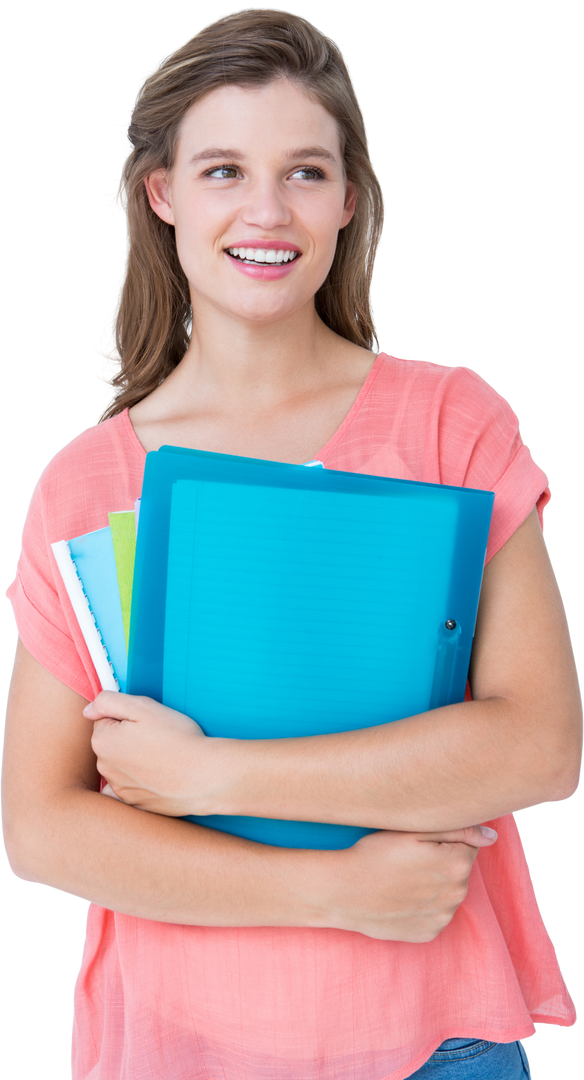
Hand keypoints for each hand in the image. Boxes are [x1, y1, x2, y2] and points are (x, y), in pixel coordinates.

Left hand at [85, 691, 212, 816]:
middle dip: (128, 738)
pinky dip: (139, 783)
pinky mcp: (134, 804)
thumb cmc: (177, 739)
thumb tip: (88, 710)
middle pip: (111, 744)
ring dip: (134, 760)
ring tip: (162, 757)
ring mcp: (119, 789)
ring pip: (121, 766)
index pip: (104, 720)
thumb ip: (109, 702)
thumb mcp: (143, 707)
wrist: (204, 776)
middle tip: (157, 737)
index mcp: (102, 741)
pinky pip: (129, 789)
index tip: (146, 722)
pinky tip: (156, 777)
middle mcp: (105, 768)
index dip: (127, 717)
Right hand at [320, 824, 497, 941]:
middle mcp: (456, 895)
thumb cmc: (374, 854)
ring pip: (447, 894)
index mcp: (457, 865)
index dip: (442, 841)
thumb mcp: (413, 831)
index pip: (467, 846)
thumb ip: (458, 829)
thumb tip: (491, 836)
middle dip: (440, 863)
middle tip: (407, 859)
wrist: (342, 892)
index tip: (418, 844)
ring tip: (401, 879)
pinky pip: (434, 914)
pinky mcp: (428, 934)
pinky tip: (401, 897)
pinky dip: (423, 906)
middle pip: (459, 871)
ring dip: (433, 886)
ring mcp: (443, 918)